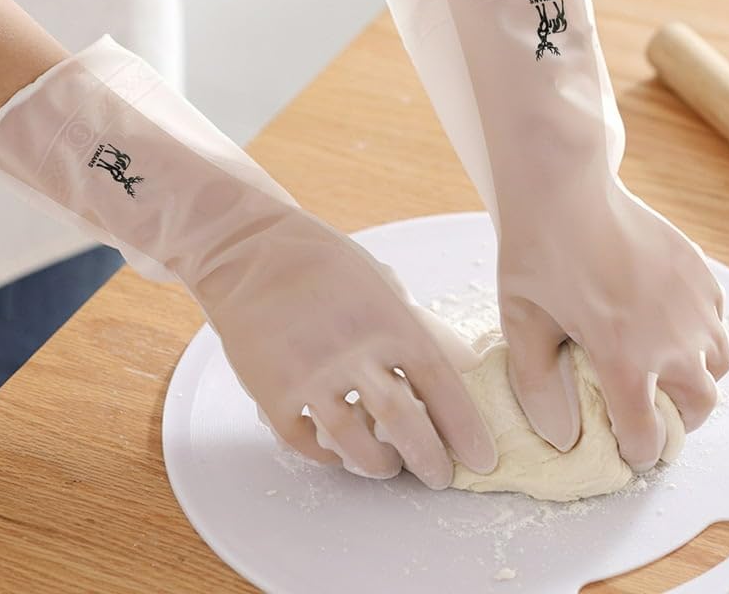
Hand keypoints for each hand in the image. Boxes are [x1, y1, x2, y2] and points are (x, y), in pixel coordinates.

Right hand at [203, 209, 495, 488]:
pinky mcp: (270, 391)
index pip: (442, 386)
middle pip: (405, 425)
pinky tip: (339, 453)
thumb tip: (464, 364)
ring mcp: (309, 374)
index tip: (480, 458)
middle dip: (430, 460)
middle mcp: (353, 352)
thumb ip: (420, 325)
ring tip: (388, 467)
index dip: (464, 429)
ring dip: (379, 466)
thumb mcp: (381, 282)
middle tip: (439, 477)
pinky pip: (305, 443)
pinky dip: (327, 456)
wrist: (248, 251)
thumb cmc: (322, 262)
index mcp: (389, 320)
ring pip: (355, 445)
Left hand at [500, 177, 728, 470]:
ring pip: (719, 364)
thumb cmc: (537, 252)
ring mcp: (693, 303)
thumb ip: (538, 385)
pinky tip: (669, 324)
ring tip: (663, 371)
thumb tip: (561, 435)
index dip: (636, 451)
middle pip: (698, 406)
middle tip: (648, 414)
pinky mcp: (699, 272)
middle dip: (675, 422)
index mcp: (625, 357)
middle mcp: (673, 338)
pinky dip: (702, 335)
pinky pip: (718, 320)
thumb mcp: (521, 321)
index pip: (646, 433)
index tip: (626, 448)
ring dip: (696, 380)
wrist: (565, 187)